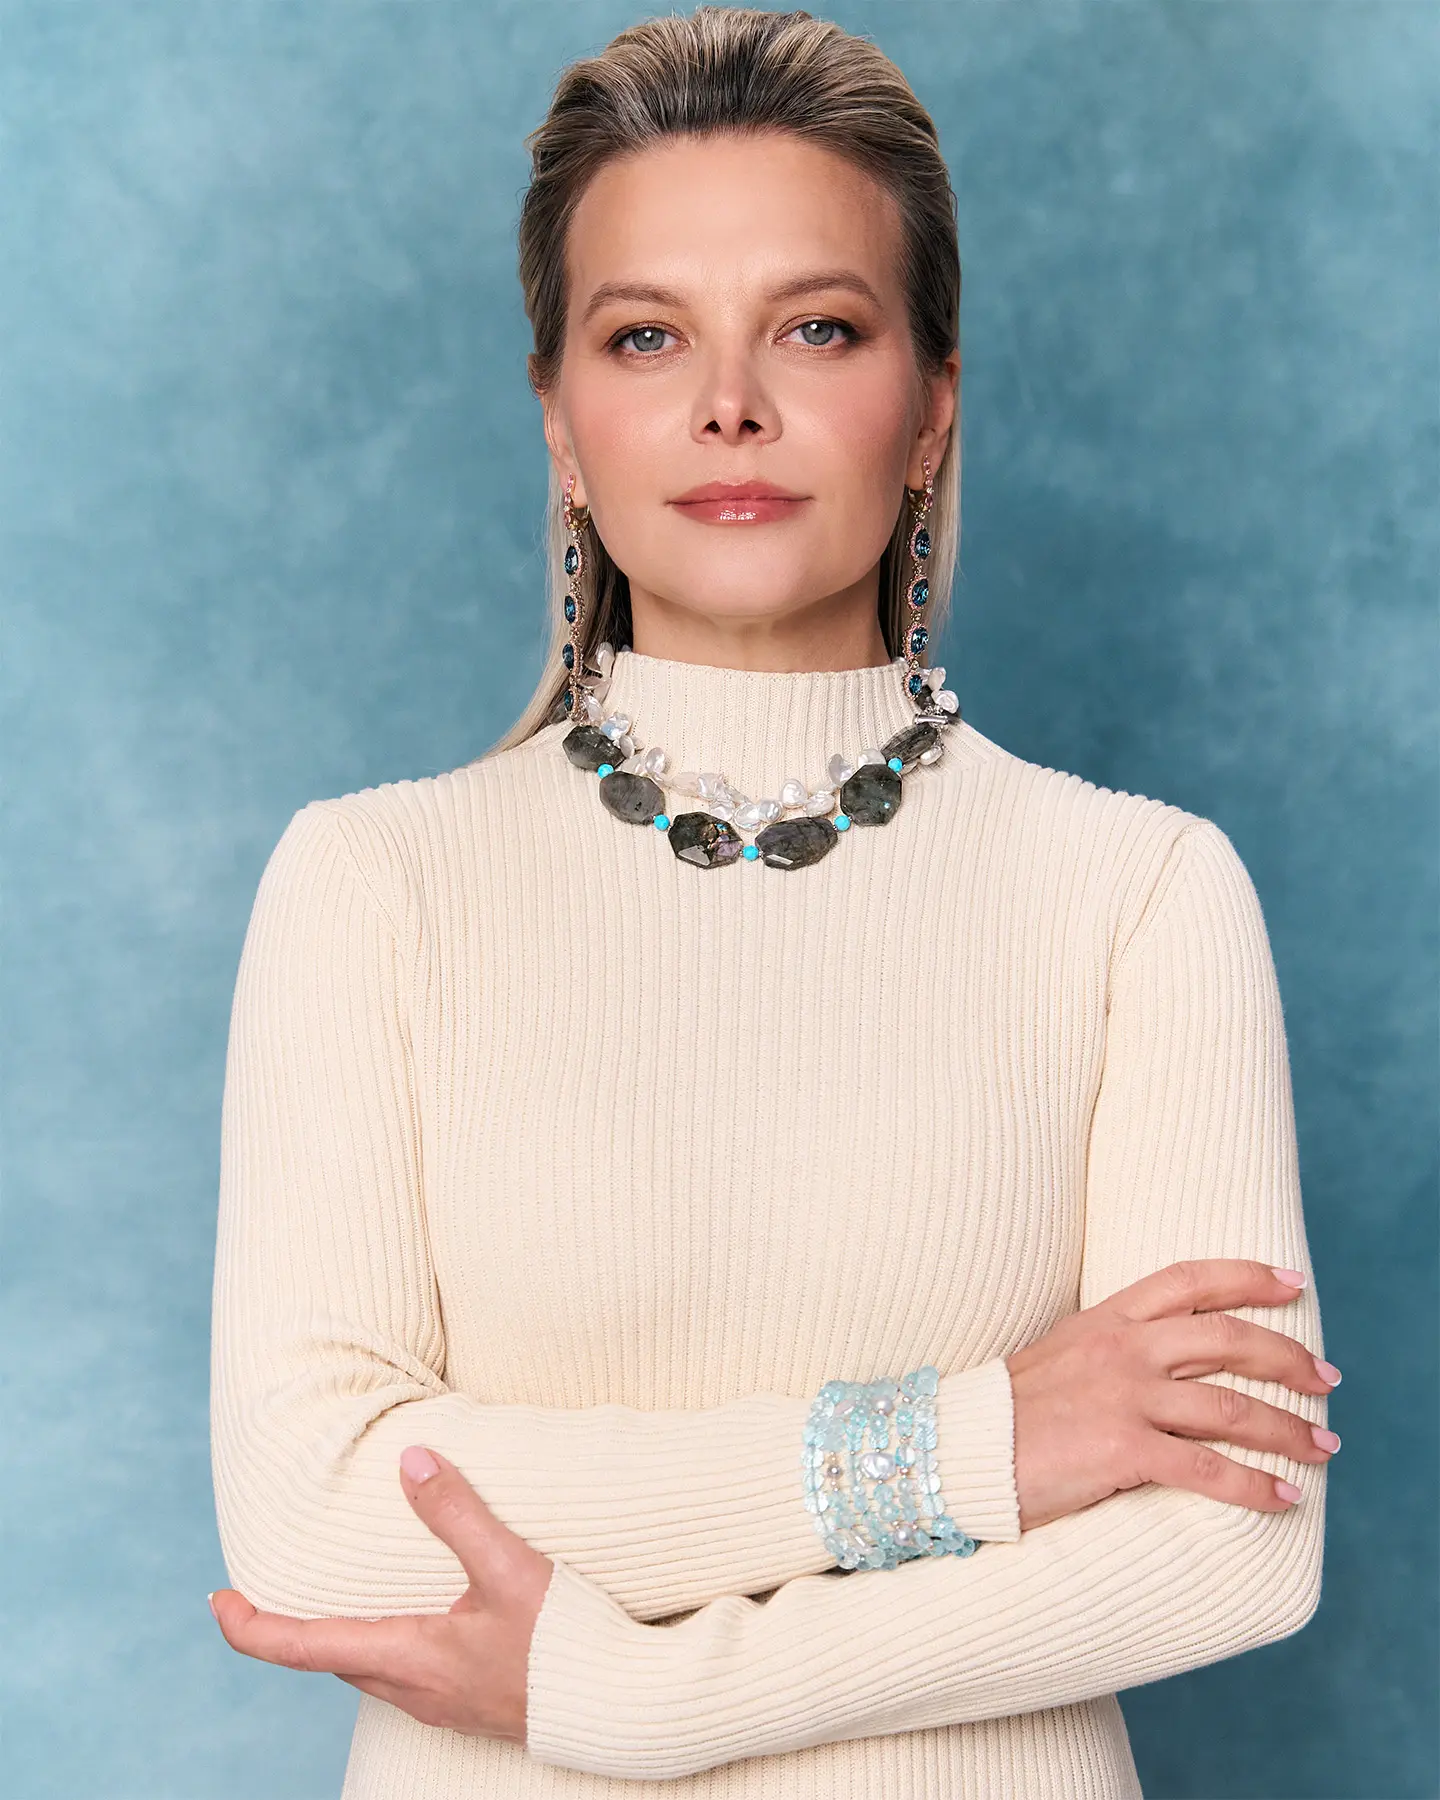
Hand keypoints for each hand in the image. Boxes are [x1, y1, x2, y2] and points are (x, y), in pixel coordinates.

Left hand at [208, 1446, 555, 1741]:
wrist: (621, 1708)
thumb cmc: (566, 1643)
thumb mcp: (512, 1567)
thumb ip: (457, 1512)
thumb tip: (410, 1460)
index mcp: (408, 1657)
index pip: (301, 1647)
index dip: (250, 1627)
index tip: (217, 1600)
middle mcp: (414, 1689)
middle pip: (328, 1661)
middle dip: (289, 1629)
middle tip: (262, 1593)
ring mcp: (441, 1704)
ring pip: (365, 1671)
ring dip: (336, 1638)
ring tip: (329, 1598)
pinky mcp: (468, 1705)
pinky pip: (401, 1677)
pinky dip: (379, 1646)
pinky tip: (409, 1619)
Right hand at [1006, 1258, 1340, 1530]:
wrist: (958, 1449)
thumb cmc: (1006, 1411)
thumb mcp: (1059, 1356)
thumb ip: (1111, 1350)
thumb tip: (1163, 1361)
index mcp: (1107, 1320)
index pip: (1189, 1281)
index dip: (1247, 1277)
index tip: (1294, 1282)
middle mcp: (1123, 1350)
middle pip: (1227, 1339)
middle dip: (1289, 1357)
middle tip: (1327, 1377)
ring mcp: (1124, 1398)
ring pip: (1231, 1406)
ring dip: (1288, 1428)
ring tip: (1324, 1445)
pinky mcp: (1122, 1451)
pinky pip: (1208, 1470)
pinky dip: (1255, 1486)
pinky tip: (1284, 1497)